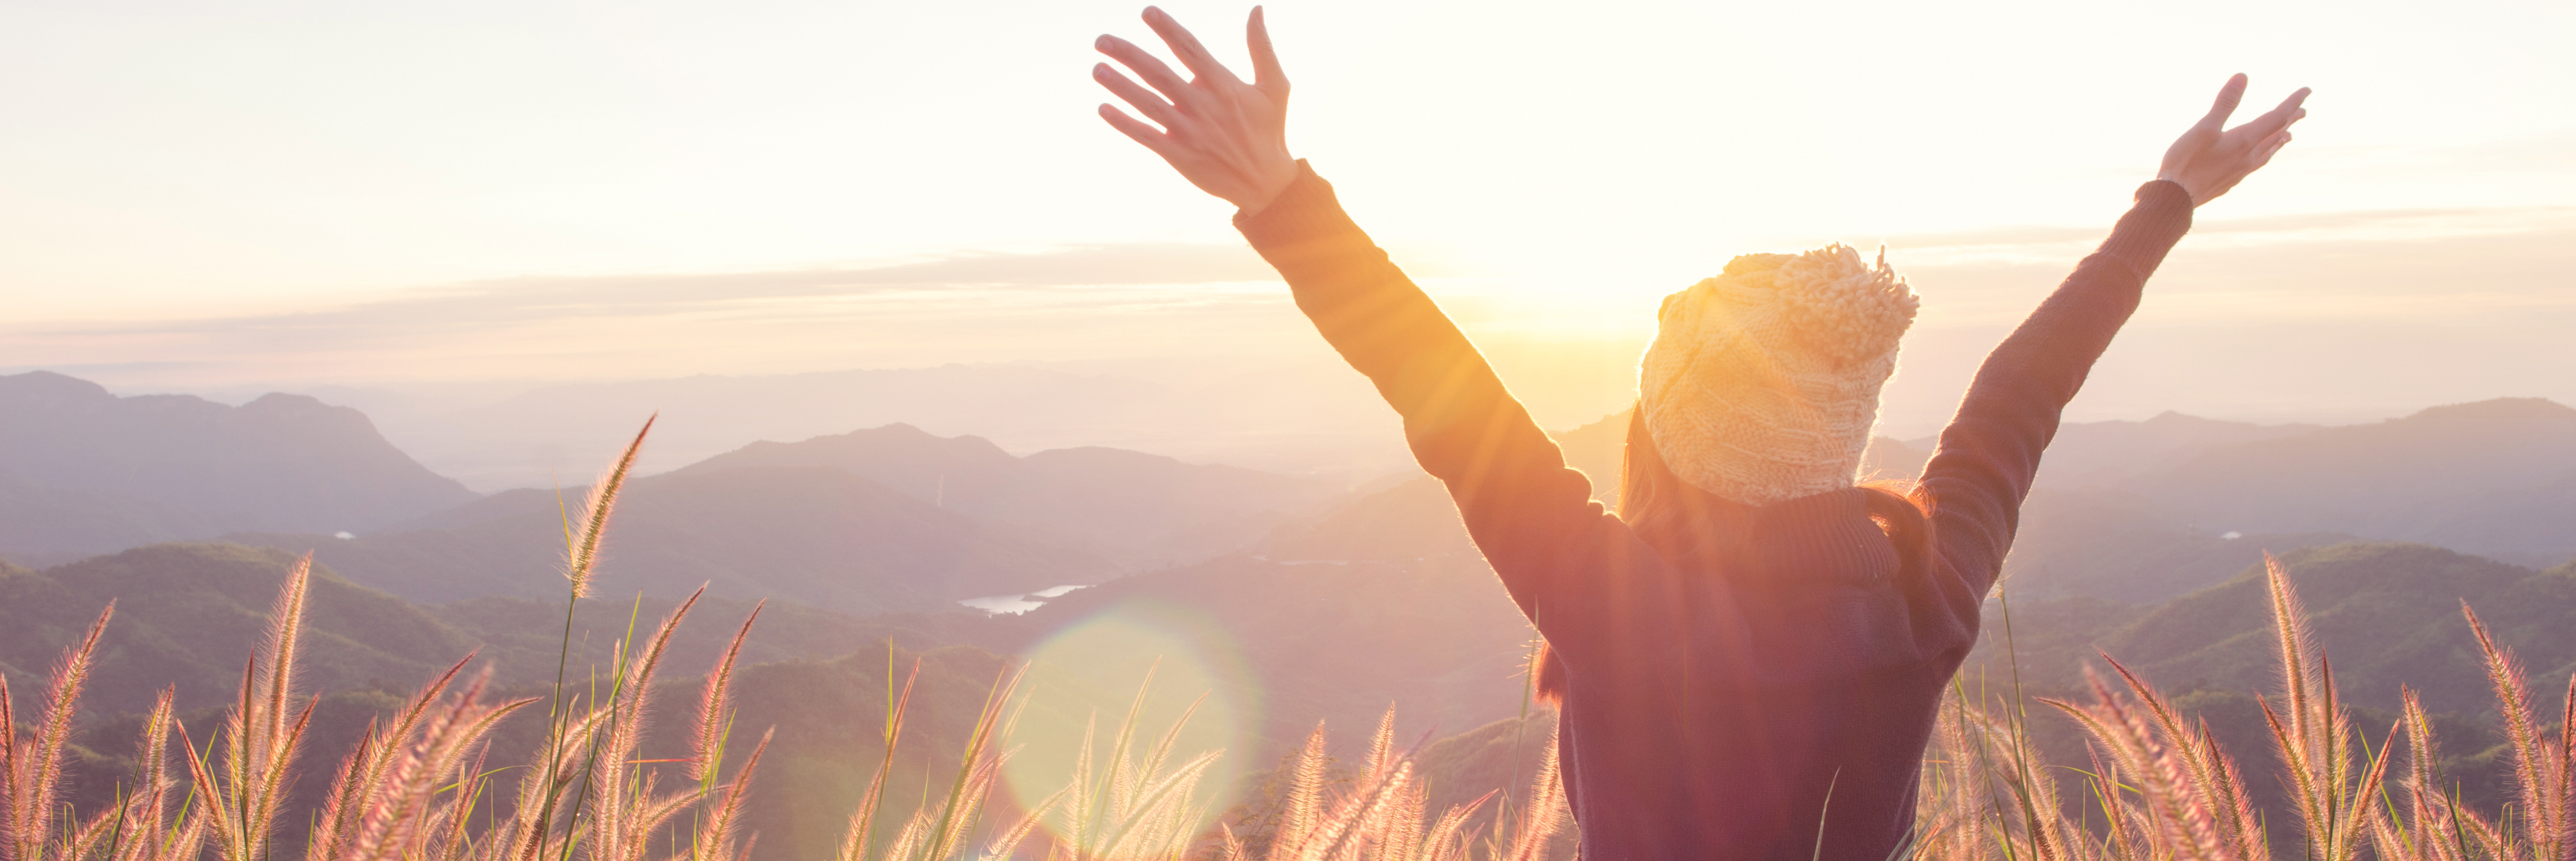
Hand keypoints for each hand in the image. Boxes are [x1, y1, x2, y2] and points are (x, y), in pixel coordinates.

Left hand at [1094, 7, 1297, 212]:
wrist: (1266, 183)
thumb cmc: (1269, 129)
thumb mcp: (1275, 86)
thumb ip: (1262, 47)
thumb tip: (1257, 9)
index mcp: (1224, 85)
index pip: (1190, 49)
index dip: (1168, 29)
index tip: (1146, 12)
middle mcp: (1204, 106)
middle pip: (1159, 74)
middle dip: (1128, 55)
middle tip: (1101, 40)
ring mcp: (1190, 132)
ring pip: (1148, 103)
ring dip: (1120, 85)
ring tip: (1097, 68)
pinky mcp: (1180, 155)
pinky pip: (1146, 136)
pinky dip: (1124, 123)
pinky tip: (1103, 108)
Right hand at [2157, 74, 2310, 205]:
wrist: (2175, 199)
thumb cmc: (2186, 162)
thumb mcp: (2204, 128)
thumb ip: (2224, 103)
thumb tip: (2242, 77)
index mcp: (2245, 140)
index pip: (2277, 117)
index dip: (2293, 102)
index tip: (2307, 91)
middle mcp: (2248, 156)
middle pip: (2276, 134)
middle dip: (2290, 120)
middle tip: (2304, 111)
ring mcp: (2241, 171)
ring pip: (2268, 152)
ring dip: (2280, 140)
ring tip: (2288, 135)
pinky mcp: (2230, 181)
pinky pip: (2256, 164)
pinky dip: (2265, 155)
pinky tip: (2258, 159)